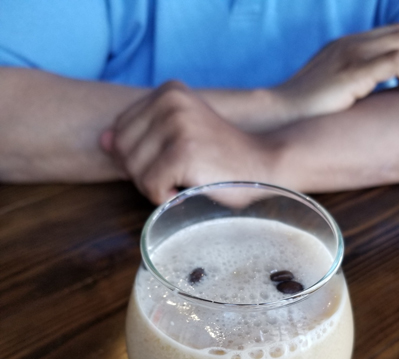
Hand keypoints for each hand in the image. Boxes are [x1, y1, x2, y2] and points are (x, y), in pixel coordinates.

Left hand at [100, 81, 274, 204]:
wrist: (266, 167)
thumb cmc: (222, 159)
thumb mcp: (181, 134)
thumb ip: (142, 134)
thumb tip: (102, 141)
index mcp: (167, 92)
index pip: (121, 131)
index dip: (142, 157)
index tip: (176, 160)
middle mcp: (169, 101)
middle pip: (123, 152)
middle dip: (146, 173)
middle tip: (182, 173)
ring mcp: (176, 125)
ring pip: (134, 171)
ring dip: (157, 186)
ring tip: (188, 179)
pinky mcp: (182, 152)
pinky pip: (150, 187)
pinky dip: (167, 198)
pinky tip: (191, 187)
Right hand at [272, 23, 398, 121]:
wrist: (276, 117)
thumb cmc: (299, 115)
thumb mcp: (327, 92)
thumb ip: (349, 87)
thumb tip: (371, 100)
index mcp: (342, 47)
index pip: (388, 35)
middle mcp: (347, 45)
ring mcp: (349, 56)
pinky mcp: (352, 73)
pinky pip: (398, 61)